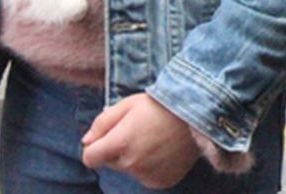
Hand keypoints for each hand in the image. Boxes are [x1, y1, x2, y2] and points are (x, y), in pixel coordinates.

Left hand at [80, 93, 199, 187]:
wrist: (199, 113)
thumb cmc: (161, 104)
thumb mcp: (127, 104)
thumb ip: (102, 123)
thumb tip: (86, 142)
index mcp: (120, 143)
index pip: (89, 158)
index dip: (96, 146)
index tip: (109, 136)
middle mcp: (132, 163)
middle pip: (111, 163)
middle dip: (118, 150)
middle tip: (139, 131)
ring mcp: (147, 175)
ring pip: (130, 170)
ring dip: (135, 158)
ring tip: (155, 139)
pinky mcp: (162, 181)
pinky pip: (146, 176)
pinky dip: (151, 167)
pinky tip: (164, 151)